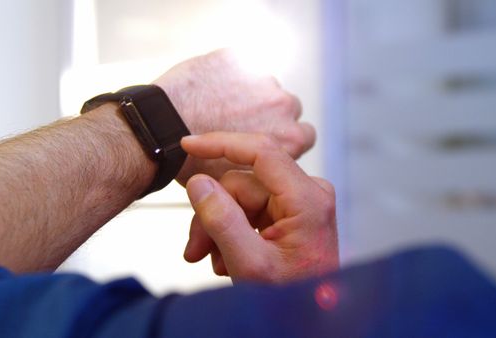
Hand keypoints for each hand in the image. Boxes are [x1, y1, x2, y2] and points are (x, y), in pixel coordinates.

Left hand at [153, 49, 314, 181]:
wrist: (162, 131)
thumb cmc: (194, 165)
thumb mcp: (239, 183)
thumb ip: (261, 172)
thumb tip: (259, 176)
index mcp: (293, 139)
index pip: (304, 135)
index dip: (284, 137)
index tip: (264, 139)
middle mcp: (286, 106)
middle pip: (289, 108)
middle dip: (271, 113)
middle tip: (241, 122)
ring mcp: (263, 79)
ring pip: (264, 85)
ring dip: (250, 92)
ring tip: (219, 106)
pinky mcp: (239, 59)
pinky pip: (240, 65)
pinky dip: (228, 75)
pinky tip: (206, 90)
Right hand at [181, 132, 338, 283]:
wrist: (306, 318)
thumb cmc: (288, 298)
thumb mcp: (249, 264)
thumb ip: (222, 221)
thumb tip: (198, 182)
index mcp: (307, 199)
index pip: (261, 151)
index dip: (221, 143)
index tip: (187, 144)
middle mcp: (309, 192)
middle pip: (242, 182)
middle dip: (214, 214)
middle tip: (195, 250)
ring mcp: (301, 201)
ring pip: (241, 197)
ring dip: (220, 227)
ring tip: (212, 260)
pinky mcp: (292, 211)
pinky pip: (251, 208)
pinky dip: (233, 230)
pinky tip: (228, 257)